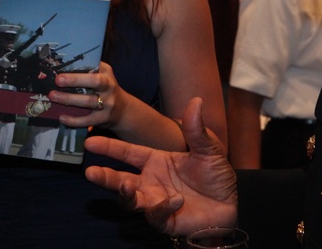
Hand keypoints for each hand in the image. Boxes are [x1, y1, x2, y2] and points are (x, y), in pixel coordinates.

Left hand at [50, 61, 118, 126]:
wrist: (122, 110)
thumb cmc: (104, 90)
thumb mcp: (101, 76)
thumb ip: (87, 71)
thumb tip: (60, 69)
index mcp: (106, 73)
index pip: (94, 66)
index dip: (80, 66)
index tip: (63, 66)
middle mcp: (109, 86)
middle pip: (94, 82)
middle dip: (75, 80)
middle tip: (58, 80)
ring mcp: (108, 103)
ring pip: (88, 101)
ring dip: (69, 99)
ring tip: (53, 96)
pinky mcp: (103, 118)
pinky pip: (87, 120)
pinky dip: (73, 120)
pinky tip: (62, 117)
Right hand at [84, 97, 237, 236]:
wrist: (231, 203)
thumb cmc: (215, 175)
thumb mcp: (208, 148)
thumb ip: (196, 129)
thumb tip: (196, 100)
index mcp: (156, 161)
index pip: (127, 153)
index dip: (109, 148)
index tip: (90, 141)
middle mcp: (151, 182)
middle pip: (120, 180)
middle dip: (104, 177)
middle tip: (90, 172)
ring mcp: (157, 202)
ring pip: (131, 201)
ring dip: (125, 194)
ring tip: (124, 185)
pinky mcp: (167, 221)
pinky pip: (157, 216)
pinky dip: (162, 208)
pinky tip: (175, 200)